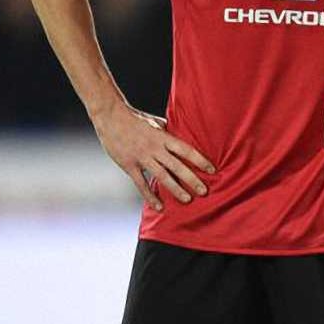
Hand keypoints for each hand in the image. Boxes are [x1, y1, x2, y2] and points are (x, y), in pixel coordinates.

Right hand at [92, 103, 214, 210]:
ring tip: (188, 199)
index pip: (186, 150)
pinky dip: (150, 196)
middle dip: (192, 179)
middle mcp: (155, 148)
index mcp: (163, 137)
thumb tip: (182, 135)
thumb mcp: (156, 123)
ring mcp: (141, 157)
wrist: (110, 117)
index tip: (213, 170)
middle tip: (204, 191)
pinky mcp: (129, 165)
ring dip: (175, 189)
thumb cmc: (135, 119)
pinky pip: (141, 184)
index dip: (200, 160)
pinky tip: (159, 206)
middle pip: (177, 166)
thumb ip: (168, 132)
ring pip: (162, 177)